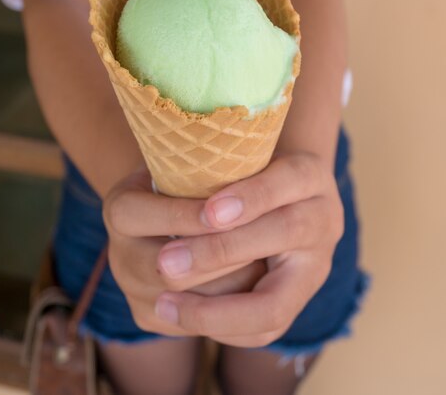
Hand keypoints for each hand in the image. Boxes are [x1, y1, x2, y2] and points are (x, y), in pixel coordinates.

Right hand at [103, 168, 265, 337]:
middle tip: (263, 241)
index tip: (223, 209)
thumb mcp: (191, 161)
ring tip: (268, 260)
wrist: (183, 215)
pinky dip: (229, 303)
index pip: (141, 215)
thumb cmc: (197, 176)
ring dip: (229, 282)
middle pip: (164, 269)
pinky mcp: (153, 317)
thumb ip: (200, 161)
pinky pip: (194, 323)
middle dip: (216, 256)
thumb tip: (224, 149)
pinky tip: (258, 281)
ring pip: (185, 301)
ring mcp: (133, 291)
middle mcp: (118, 255)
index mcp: (120, 209)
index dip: (183, 215)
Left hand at [153, 152, 343, 346]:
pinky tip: (181, 318)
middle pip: (285, 234)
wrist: (286, 200)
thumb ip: (218, 167)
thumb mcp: (239, 158)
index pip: (289, 181)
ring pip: (276, 303)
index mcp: (309, 175)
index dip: (252, 199)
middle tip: (166, 262)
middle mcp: (323, 220)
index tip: (207, 212)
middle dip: (221, 252)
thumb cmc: (249, 172)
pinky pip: (264, 330)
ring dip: (215, 308)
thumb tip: (170, 183)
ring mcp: (316, 266)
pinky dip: (221, 328)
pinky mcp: (299, 301)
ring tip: (164, 304)